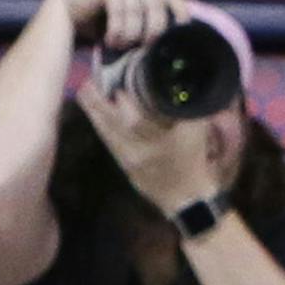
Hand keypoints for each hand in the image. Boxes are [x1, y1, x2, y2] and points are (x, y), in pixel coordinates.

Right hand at [49, 0, 189, 50]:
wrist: (61, 16)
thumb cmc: (96, 25)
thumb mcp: (126, 27)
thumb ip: (144, 27)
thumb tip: (168, 45)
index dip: (181, 15)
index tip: (182, 35)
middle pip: (157, 8)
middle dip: (150, 33)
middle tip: (139, 48)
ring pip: (138, 11)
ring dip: (129, 34)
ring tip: (117, 45)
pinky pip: (121, 9)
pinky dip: (117, 29)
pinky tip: (109, 40)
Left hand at [75, 68, 226, 215]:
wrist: (189, 202)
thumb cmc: (197, 164)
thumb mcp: (200, 134)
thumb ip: (194, 110)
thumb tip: (189, 87)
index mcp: (156, 145)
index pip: (135, 122)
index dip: (126, 104)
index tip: (118, 86)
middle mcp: (136, 153)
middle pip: (112, 127)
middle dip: (98, 104)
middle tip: (87, 83)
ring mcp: (127, 161)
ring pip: (106, 135)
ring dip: (94, 114)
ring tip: (85, 94)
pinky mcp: (124, 167)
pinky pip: (109, 143)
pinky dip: (102, 127)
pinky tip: (96, 117)